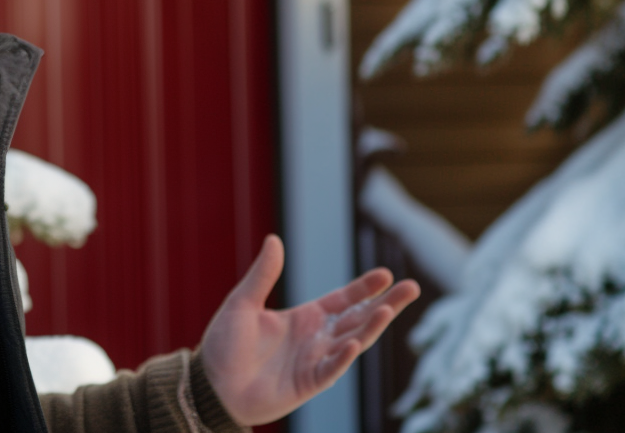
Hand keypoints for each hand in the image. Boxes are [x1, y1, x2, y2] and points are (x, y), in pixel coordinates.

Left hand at [199, 234, 419, 426]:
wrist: (212, 385)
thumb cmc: (224, 345)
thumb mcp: (243, 303)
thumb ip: (262, 275)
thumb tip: (274, 239)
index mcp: (304, 318)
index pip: (343, 300)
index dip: (364, 288)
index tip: (386, 274)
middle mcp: (316, 339)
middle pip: (358, 319)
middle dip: (386, 304)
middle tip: (412, 288)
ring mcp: (314, 362)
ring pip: (352, 342)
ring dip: (370, 327)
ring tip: (388, 310)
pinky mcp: (307, 384)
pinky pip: (330, 369)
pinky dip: (342, 358)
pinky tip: (354, 344)